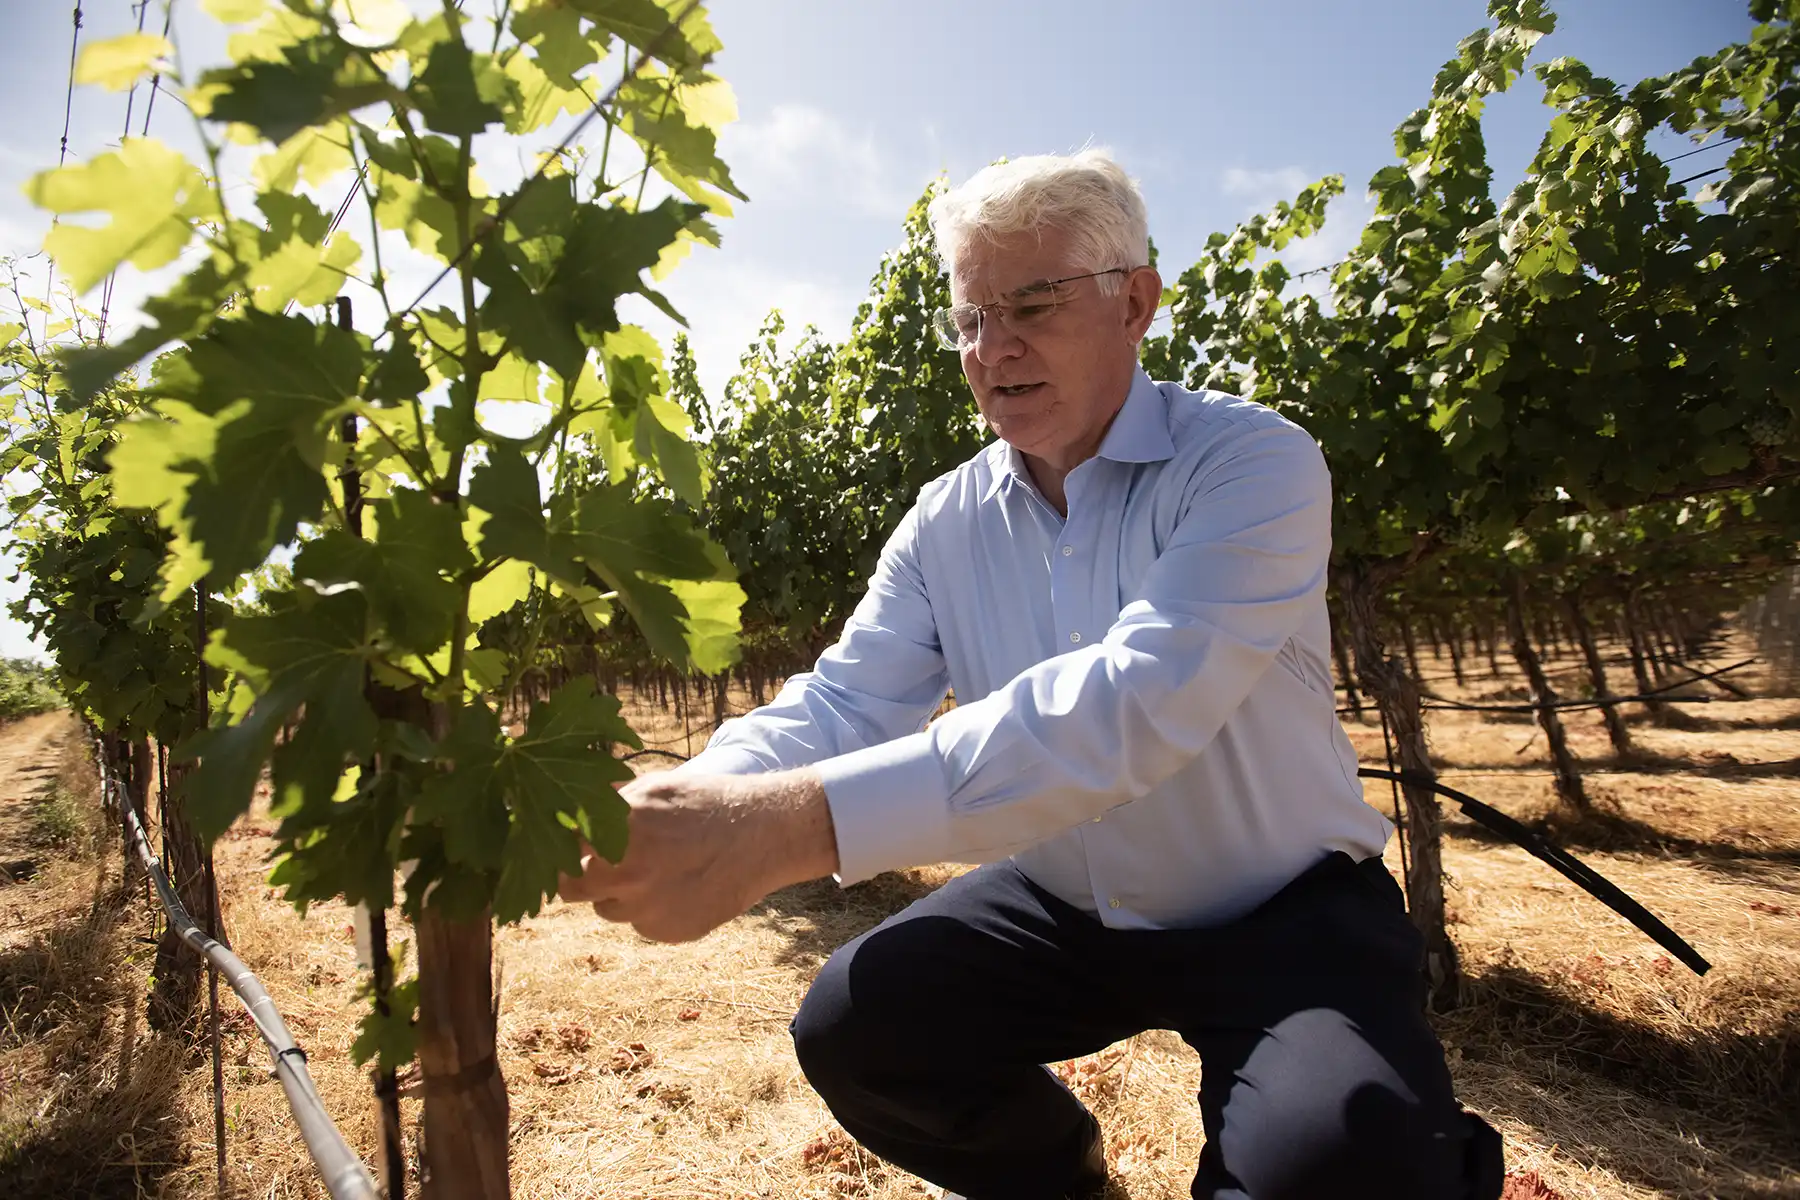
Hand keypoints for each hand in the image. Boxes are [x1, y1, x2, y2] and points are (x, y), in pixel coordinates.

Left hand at [557, 768, 838, 942]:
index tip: (557, 849)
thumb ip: (608, 802)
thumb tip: (567, 806)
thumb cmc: (708, 803)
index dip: (555, 849)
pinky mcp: (665, 931)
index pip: (558, 848)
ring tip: (658, 869)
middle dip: (574, 879)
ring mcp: (644, 906)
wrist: (763, 835)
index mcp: (616, 828)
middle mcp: (624, 871)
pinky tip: (681, 886)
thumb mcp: (654, 787)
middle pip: (568, 889)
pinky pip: (641, 923)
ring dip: (619, 893)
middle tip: (593, 868)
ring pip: (606, 908)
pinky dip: (652, 909)